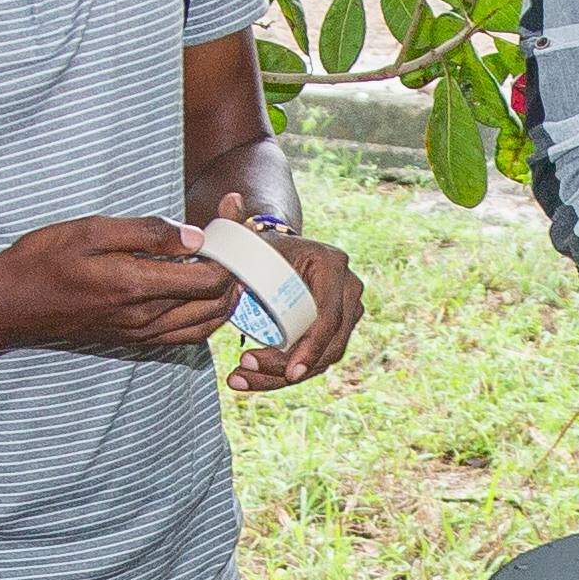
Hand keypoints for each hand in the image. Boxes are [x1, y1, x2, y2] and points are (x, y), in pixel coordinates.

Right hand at [0, 214, 235, 360]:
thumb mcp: (91, 231)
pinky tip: (199, 291)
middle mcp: (144, 318)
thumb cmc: (42, 260)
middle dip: (236, 271)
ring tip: (227, 265)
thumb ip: (147, 233)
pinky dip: (203, 316)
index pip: (209, 277)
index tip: (230, 218)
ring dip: (224, 297)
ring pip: (204, 325)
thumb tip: (194, 237)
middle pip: (216, 304)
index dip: (230, 249)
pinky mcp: (131, 340)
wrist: (8, 304)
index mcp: (136, 286)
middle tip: (236, 240)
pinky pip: (183, 335)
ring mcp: (139, 334)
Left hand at [218, 217, 364, 389]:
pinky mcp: (336, 332)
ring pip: (321, 359)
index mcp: (333, 265)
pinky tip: (250, 379)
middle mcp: (349, 289)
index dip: (310, 348)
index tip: (288, 371)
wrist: (273, 256)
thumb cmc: (260, 248)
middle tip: (244, 370)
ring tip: (240, 378)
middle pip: (328, 345)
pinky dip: (283, 374)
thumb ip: (234, 223)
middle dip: (286, 368)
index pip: (328, 317)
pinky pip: (315, 361)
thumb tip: (229, 200)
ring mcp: (347, 312)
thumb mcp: (249, 239)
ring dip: (280, 376)